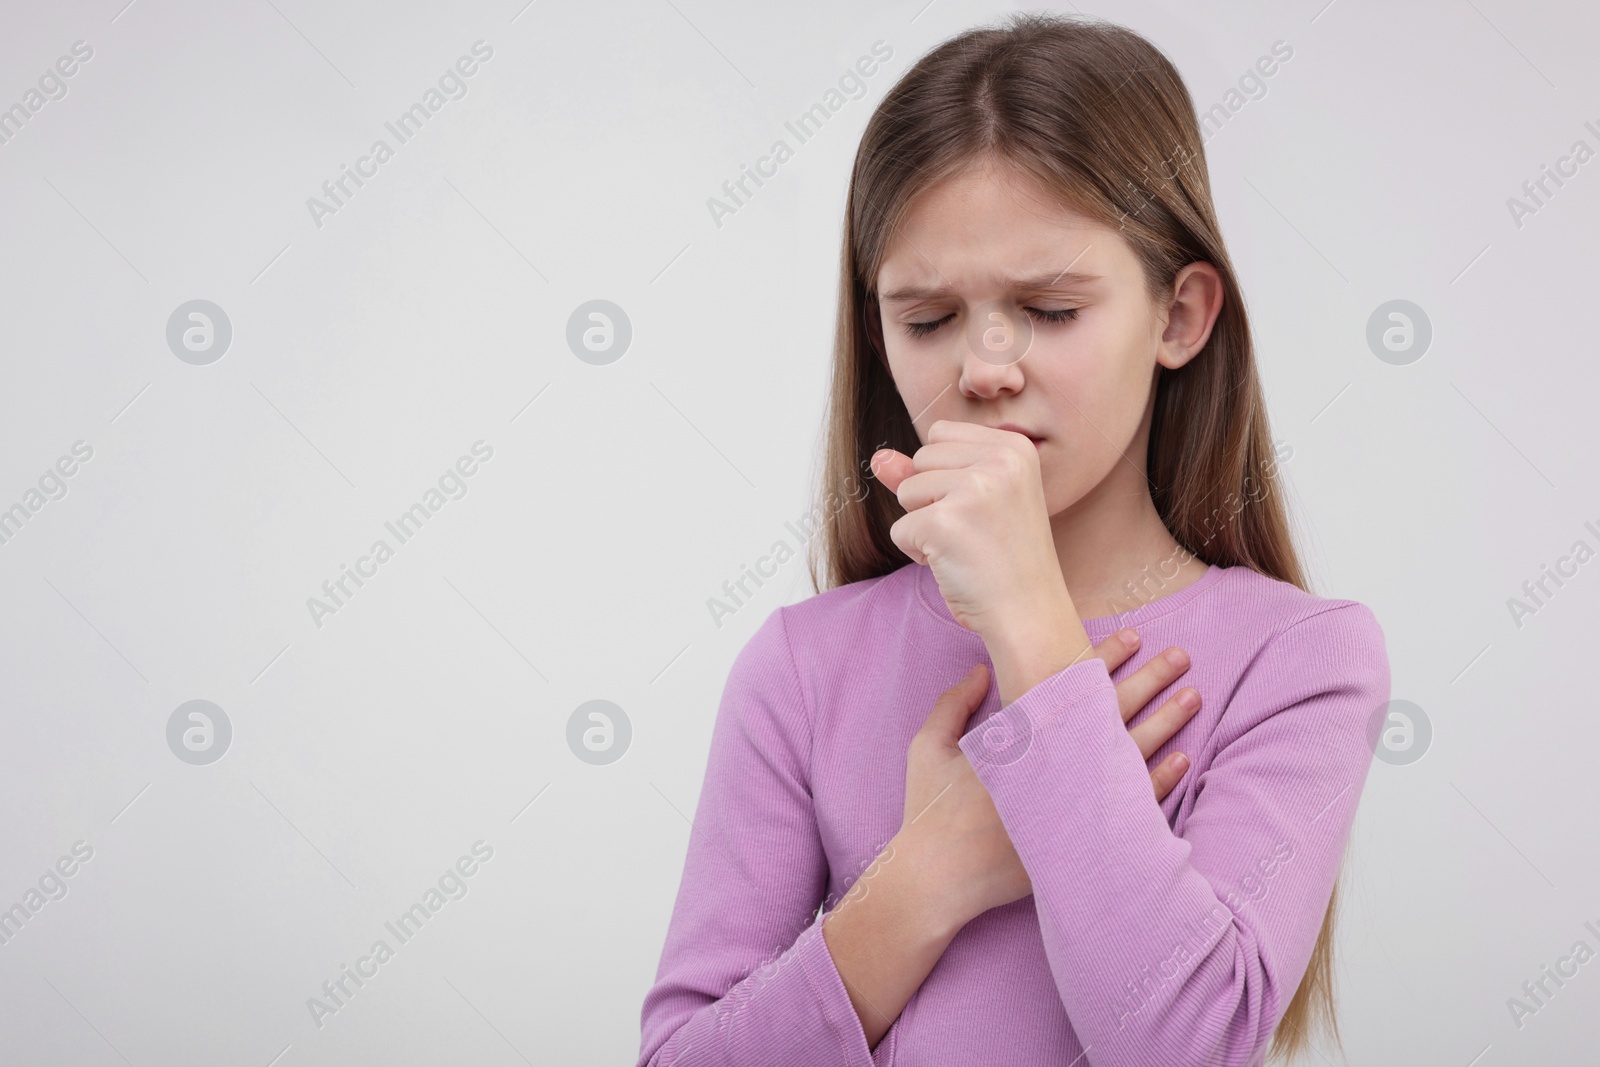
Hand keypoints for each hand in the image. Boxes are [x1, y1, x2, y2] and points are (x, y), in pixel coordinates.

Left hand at [871, 420, 1068, 639]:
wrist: (1029, 614)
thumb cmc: (1005, 560)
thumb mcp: (973, 502)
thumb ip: (926, 473)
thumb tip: (877, 457)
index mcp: (1014, 448)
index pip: (940, 434)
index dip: (945, 474)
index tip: (982, 507)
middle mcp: (999, 460)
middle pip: (920, 459)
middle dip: (932, 498)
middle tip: (975, 531)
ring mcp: (974, 489)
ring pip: (906, 492)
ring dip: (923, 525)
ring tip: (965, 547)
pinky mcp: (946, 522)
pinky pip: (900, 530)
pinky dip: (918, 553)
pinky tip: (955, 565)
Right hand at [898, 628, 1201, 931]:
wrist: (936, 881)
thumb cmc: (928, 813)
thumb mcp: (929, 747)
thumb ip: (955, 704)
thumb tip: (981, 670)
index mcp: (1017, 738)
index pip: (1070, 687)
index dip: (1103, 658)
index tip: (1132, 636)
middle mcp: (1050, 766)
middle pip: (1111, 713)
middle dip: (1149, 680)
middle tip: (1181, 656)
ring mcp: (1069, 804)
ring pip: (1130, 754)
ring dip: (1164, 723)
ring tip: (1192, 697)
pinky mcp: (1079, 838)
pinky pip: (1131, 804)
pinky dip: (1159, 781)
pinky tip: (1181, 759)